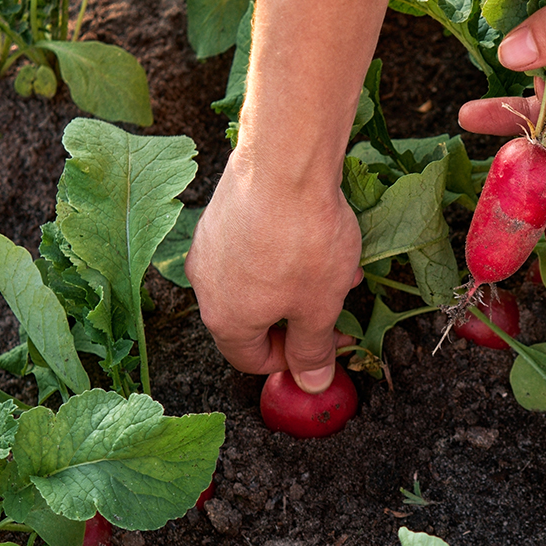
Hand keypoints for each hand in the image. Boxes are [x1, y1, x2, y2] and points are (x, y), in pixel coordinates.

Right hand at [184, 151, 362, 392]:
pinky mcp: (220, 213)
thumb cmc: (302, 241)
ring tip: (338, 268)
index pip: (250, 360)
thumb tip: (311, 384)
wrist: (285, 161)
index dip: (291, 362)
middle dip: (300, 317)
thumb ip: (313, 351)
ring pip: (257, 280)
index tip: (324, 348)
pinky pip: (253, 247)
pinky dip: (284, 252)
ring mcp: (210, 245)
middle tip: (336, 308)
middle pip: (253, 320)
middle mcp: (207, 285)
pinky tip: (318, 235)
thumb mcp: (319, 307)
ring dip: (299, 284)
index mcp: (226, 319)